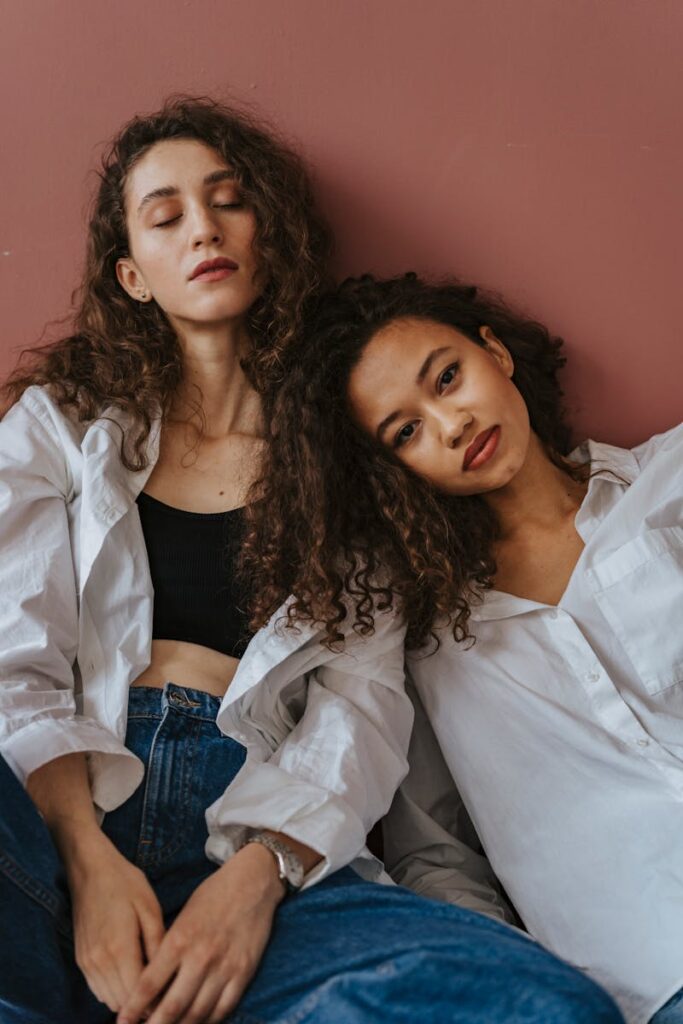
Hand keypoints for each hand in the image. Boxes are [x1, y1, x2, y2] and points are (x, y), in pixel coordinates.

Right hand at [68, 830, 165, 1012]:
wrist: (90, 869)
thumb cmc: (125, 883)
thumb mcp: (150, 907)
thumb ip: (158, 944)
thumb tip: (168, 974)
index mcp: (119, 948)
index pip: (139, 992)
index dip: (158, 999)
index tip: (174, 995)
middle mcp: (99, 961)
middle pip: (123, 1002)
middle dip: (145, 1004)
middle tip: (166, 994)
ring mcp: (87, 962)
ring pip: (110, 1000)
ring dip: (129, 1000)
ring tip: (151, 989)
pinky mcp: (81, 960)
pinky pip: (98, 990)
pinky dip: (115, 992)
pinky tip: (131, 978)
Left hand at [117, 843, 284, 1023]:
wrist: (253, 882)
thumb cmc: (213, 895)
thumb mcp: (184, 916)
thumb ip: (169, 948)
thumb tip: (151, 983)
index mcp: (180, 940)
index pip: (150, 984)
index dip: (133, 1008)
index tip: (122, 1023)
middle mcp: (200, 957)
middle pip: (172, 1006)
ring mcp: (224, 967)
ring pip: (197, 1013)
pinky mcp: (243, 973)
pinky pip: (223, 1009)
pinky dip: (208, 1021)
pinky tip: (197, 1023)